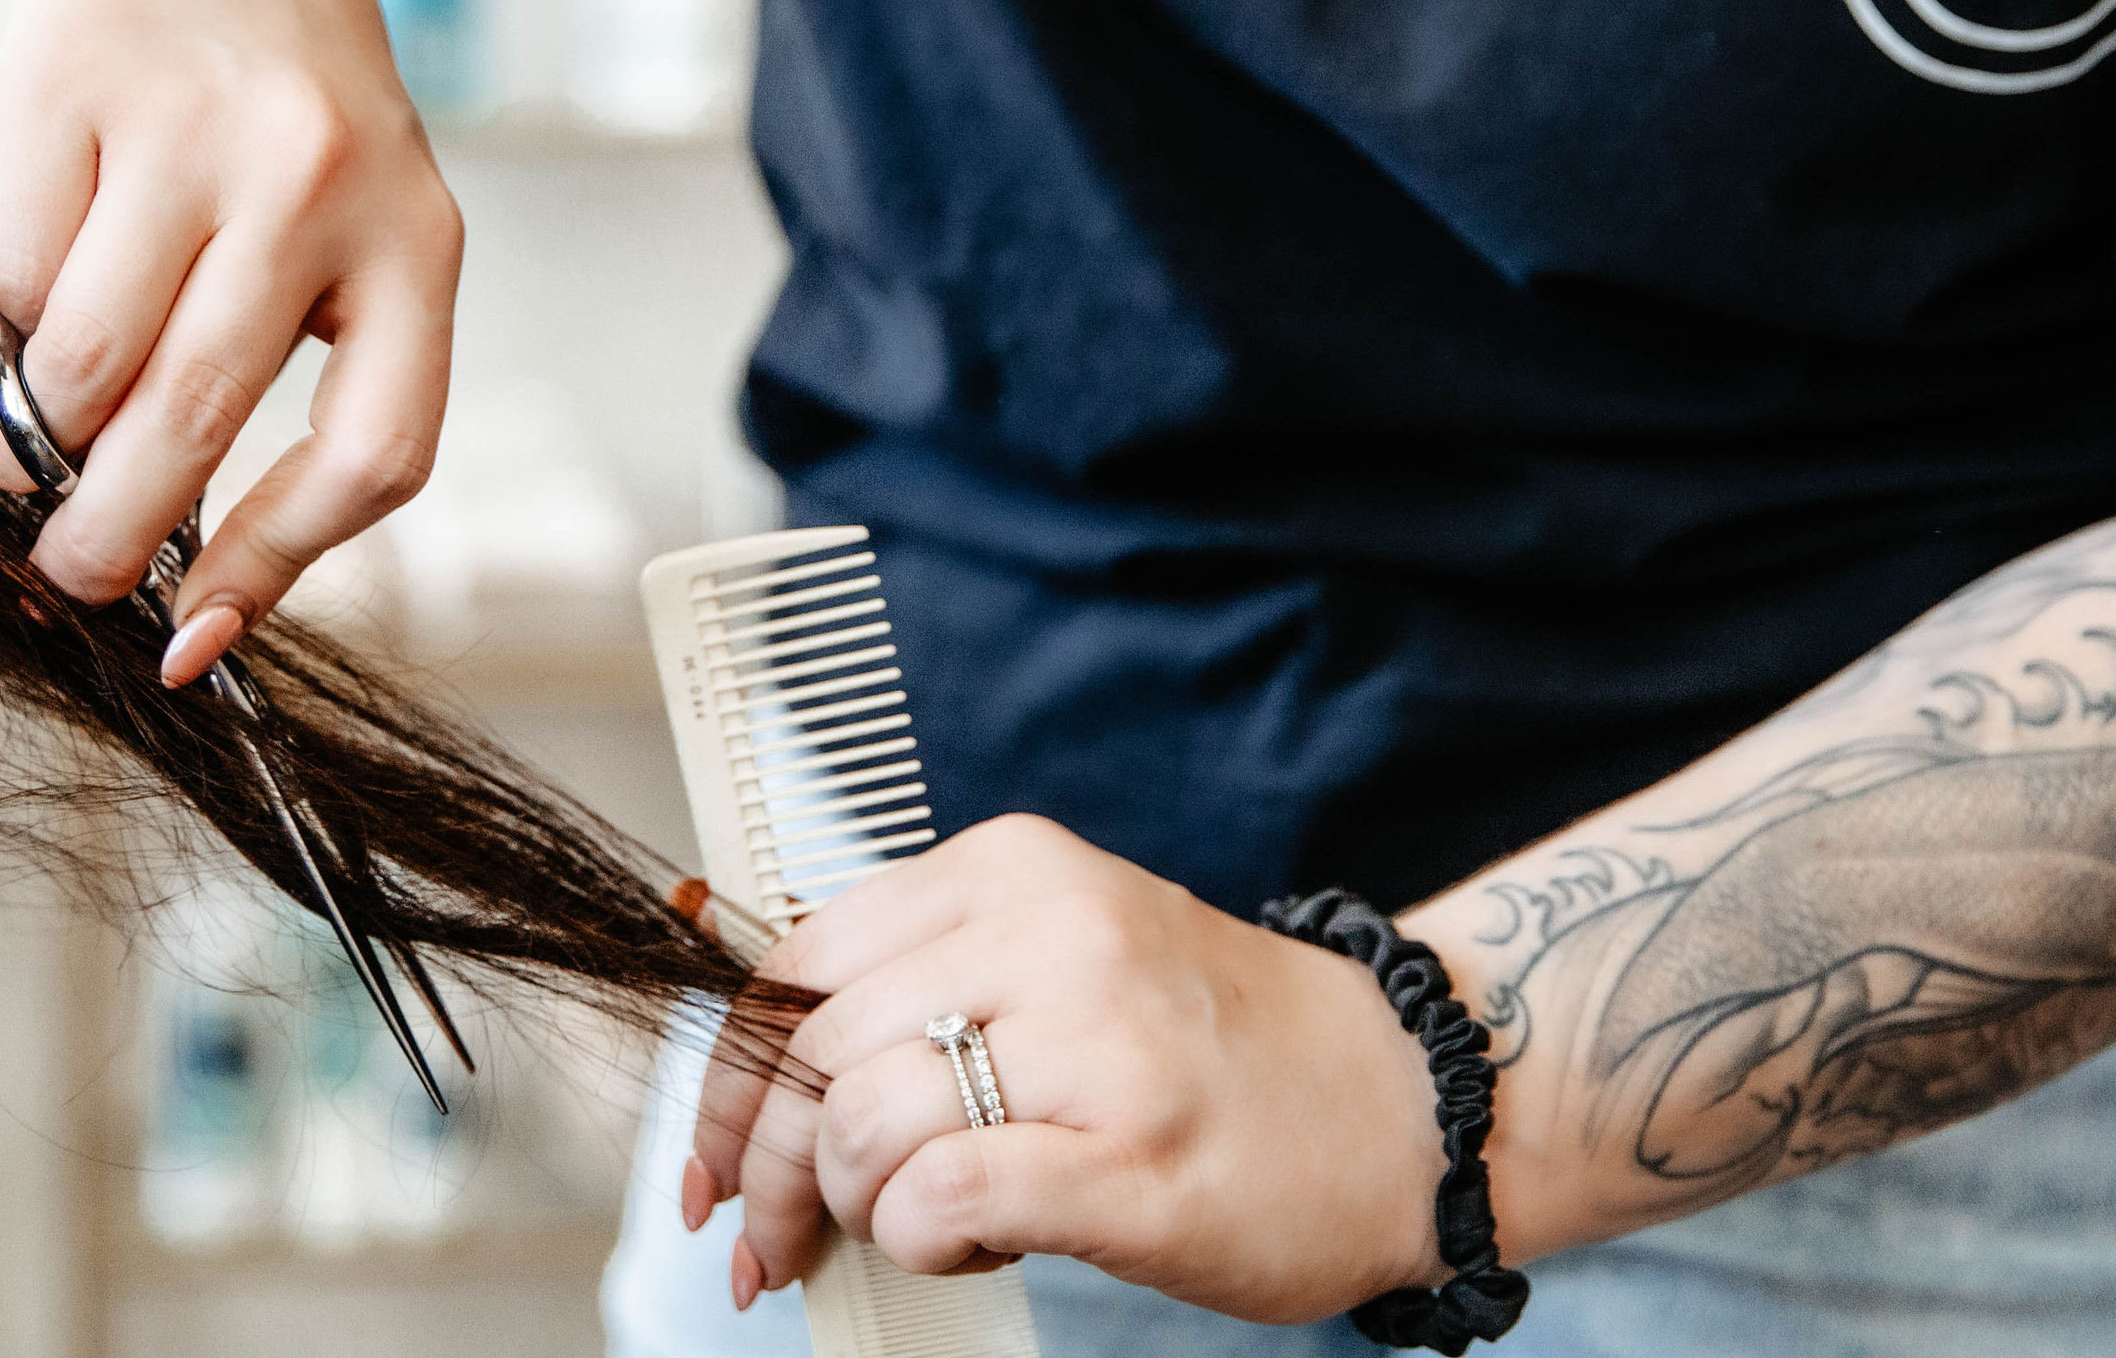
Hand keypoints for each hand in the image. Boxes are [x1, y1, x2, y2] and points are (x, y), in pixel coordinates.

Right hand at [0, 0, 457, 682]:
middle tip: (64, 577)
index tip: (193, 635)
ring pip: (83, 365)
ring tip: (15, 460)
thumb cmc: (284, 98)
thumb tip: (184, 572)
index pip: (374, 454)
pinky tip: (4, 331)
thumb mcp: (357, 215)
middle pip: (195, 423)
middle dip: (107, 540)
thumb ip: (301, 358)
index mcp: (415, 236)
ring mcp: (186, 130)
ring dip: (29, 447)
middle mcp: (312, 182)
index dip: (275, 567)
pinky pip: (4, 275)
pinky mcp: (67, 89)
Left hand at [687, 816, 1443, 1323]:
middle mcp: (1050, 933)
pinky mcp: (1133, 1163)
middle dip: (765, 1168)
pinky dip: (920, 1239)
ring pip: (864, 1125)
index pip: (799, 961)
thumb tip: (762, 1082)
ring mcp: (1098, 1045)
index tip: (710, 1164)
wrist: (1405, 1102)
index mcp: (1011, 870)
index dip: (730, 1079)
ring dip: (856, 1209)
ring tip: (919, 1227)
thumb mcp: (1060, 957)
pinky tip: (965, 1244)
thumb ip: (926, 985)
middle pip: (815, 1049)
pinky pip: (945, 1198)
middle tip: (770, 1244)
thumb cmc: (1215, 1048)